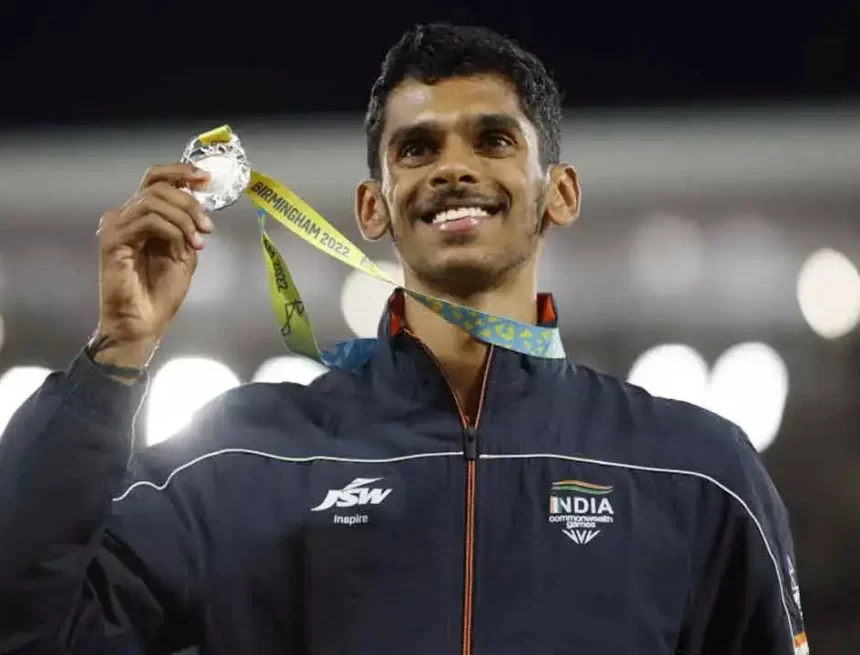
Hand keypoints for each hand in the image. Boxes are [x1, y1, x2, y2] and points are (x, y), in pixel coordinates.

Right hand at [91, 163, 212, 368]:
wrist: (144, 323)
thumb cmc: (161, 293)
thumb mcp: (184, 252)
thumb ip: (187, 227)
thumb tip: (198, 203)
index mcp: (141, 216)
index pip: (156, 179)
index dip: (181, 173)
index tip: (206, 178)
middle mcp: (125, 216)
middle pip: (157, 186)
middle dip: (189, 202)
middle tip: (207, 227)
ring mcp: (116, 225)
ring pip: (154, 200)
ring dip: (184, 218)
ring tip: (198, 241)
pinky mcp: (113, 238)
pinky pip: (149, 220)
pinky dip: (172, 231)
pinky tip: (182, 249)